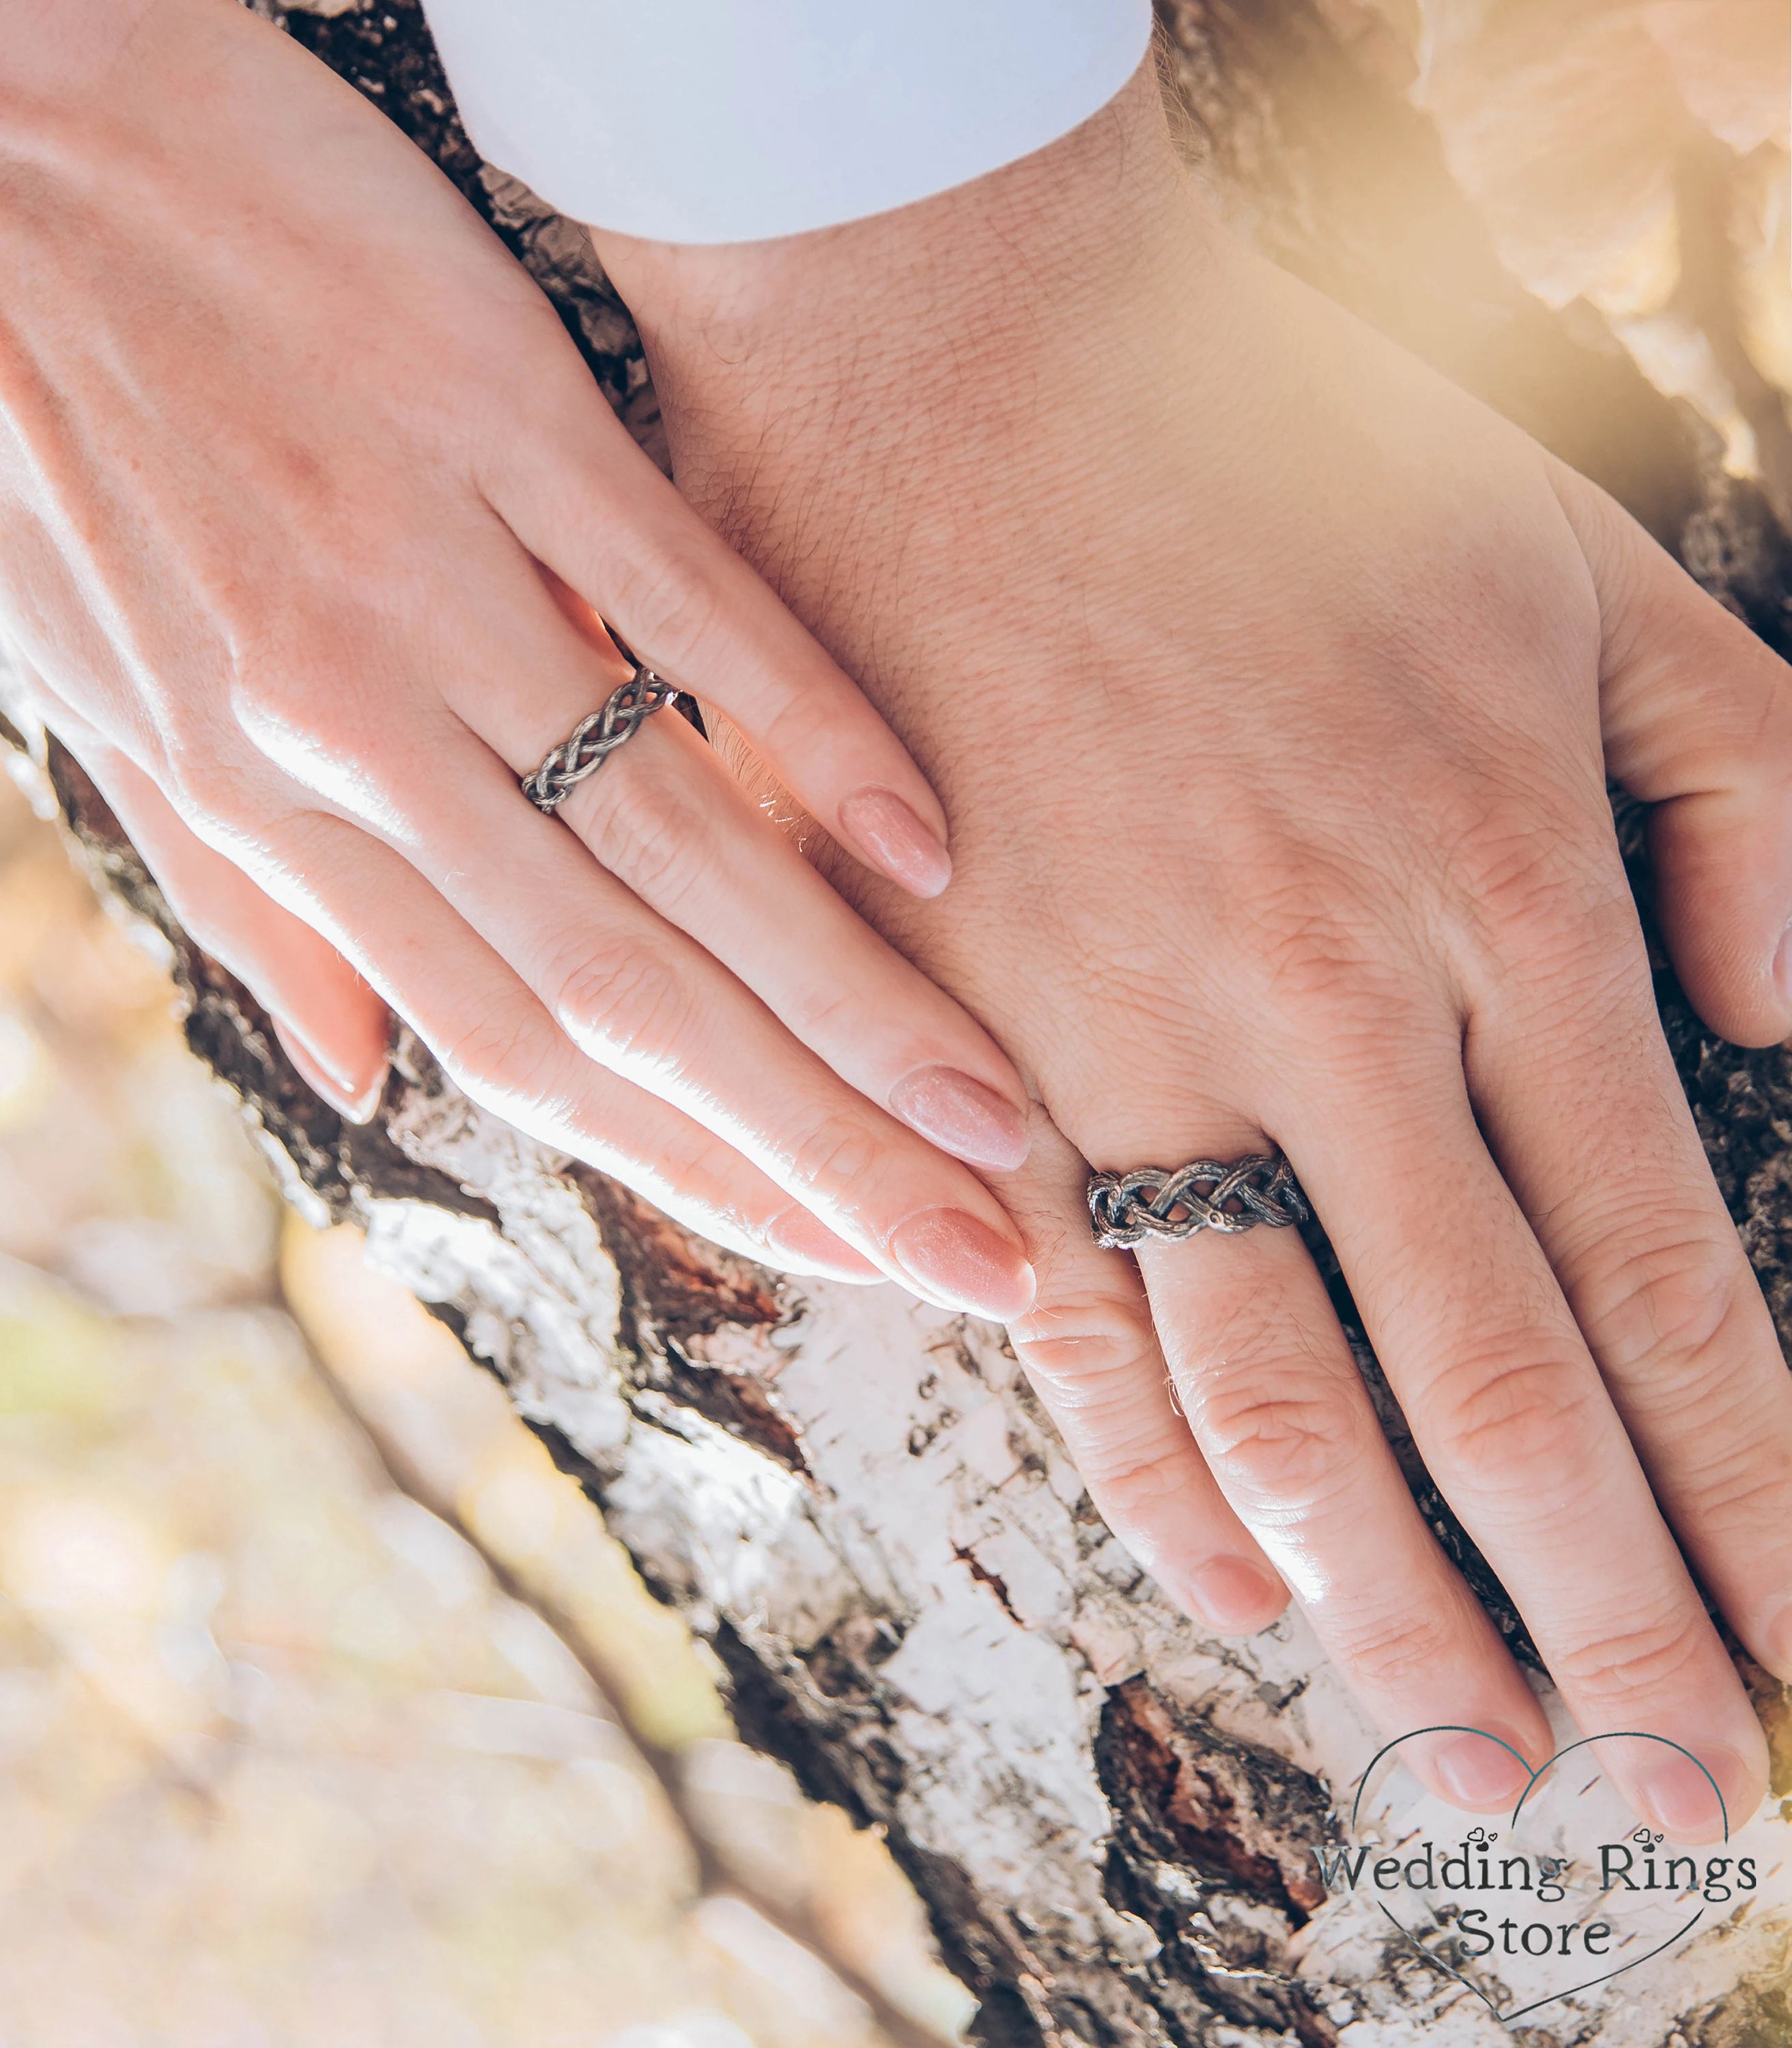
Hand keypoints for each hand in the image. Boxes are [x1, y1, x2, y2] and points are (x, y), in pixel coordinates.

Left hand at [0, 0, 1038, 1315]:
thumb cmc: (44, 434)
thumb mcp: (108, 702)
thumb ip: (253, 892)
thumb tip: (360, 1074)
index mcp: (269, 803)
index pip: (519, 1055)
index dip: (699, 1180)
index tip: (850, 1256)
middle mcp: (351, 728)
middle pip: (623, 992)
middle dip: (817, 1152)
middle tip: (984, 1259)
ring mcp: (432, 570)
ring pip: (668, 839)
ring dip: (847, 999)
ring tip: (991, 1113)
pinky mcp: (496, 409)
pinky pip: (676, 599)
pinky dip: (808, 727)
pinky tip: (925, 844)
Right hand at [597, 59, 1791, 1839]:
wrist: (951, 358)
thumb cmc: (1260, 446)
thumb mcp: (1582, 568)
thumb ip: (1739, 796)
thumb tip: (1778, 1026)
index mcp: (1491, 890)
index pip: (1660, 1277)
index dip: (1749, 1493)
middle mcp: (1319, 1009)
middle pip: (1490, 1389)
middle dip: (1604, 1614)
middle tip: (1672, 1788)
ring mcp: (1119, 1043)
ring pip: (1276, 1395)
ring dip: (1389, 1602)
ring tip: (1473, 1754)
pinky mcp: (962, 1045)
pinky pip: (1062, 1306)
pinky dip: (1149, 1465)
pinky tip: (1234, 1586)